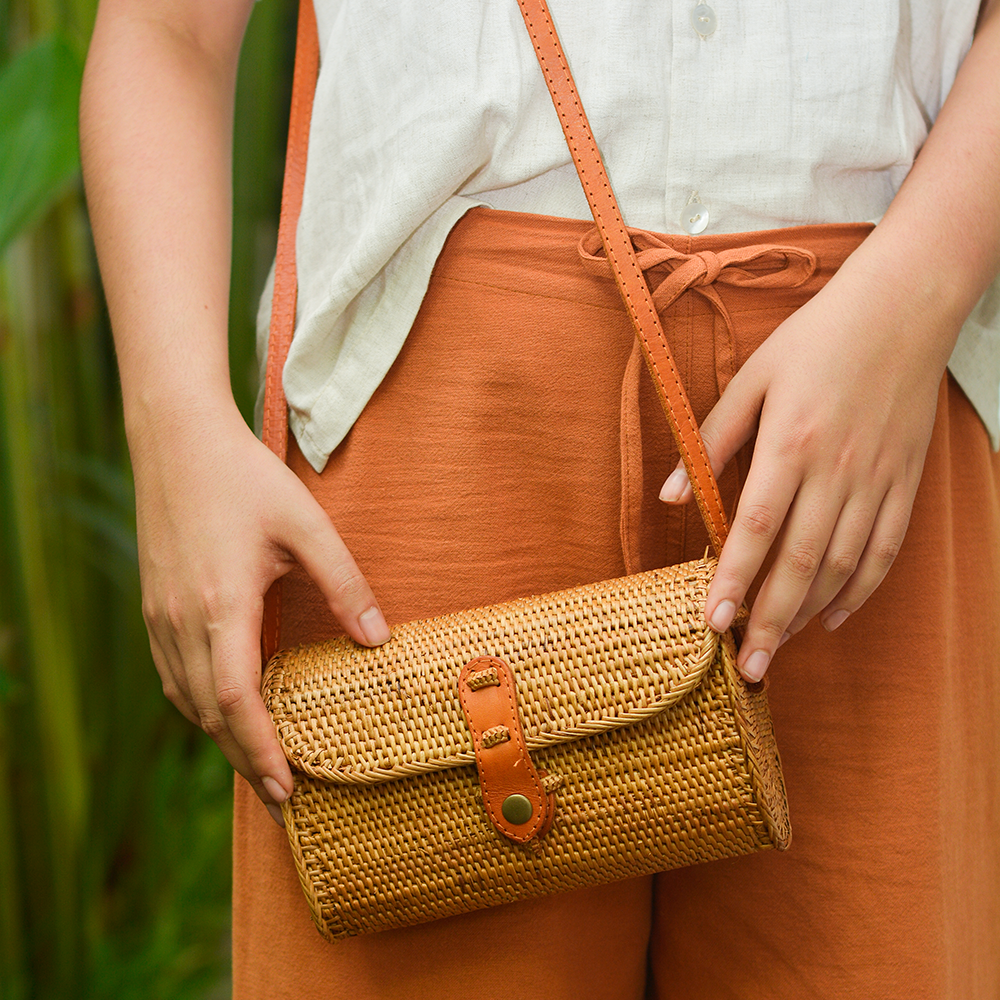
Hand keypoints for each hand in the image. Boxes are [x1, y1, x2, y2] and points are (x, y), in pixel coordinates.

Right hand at [132, 401, 388, 824]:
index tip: (287, 788)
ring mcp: (160, 616)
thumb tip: (378, 640)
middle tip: (282, 796)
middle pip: (209, 715)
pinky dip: (200, 705)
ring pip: (186, 700)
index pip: (236, 702)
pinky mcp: (153, 606)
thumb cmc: (244, 478)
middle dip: (245, 759)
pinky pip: (172, 675)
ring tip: (259, 762)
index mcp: (221, 606)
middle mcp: (182, 621)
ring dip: (222, 736)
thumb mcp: (306, 526)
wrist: (176, 441)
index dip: (261, 750)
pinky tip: (223, 709)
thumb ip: (344, 583)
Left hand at [659, 260, 954, 680]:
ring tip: (778, 648)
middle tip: (748, 668)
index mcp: (792, 442)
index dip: (733, 579)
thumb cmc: (817, 338)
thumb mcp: (753, 377)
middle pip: (801, 562)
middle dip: (770, 619)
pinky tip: (832, 617)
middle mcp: (836, 470)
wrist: (904, 308)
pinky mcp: (904, 482)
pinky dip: (860, 590)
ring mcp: (876, 480)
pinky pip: (884, 550)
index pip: (756, 527)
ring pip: (843, 566)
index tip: (711, 624)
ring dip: (809, 614)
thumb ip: (711, 439)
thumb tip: (670, 497)